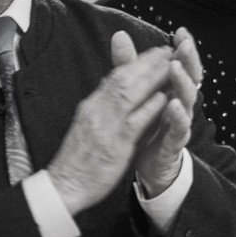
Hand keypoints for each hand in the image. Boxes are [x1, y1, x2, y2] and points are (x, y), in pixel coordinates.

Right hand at [46, 34, 174, 214]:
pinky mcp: (115, 144)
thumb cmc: (78, 158)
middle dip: (147, 62)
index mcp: (91, 105)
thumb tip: (111, 87)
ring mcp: (105, 126)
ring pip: (129, 93)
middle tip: (168, 50)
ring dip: (152, 77)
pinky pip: (134, 121)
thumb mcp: (87, 124)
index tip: (155, 52)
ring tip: (171, 65)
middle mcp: (96, 110)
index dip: (136, 62)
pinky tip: (164, 97)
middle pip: (123, 78)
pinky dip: (149, 106)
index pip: (115, 76)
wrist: (64, 185)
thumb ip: (101, 105)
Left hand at [131, 27, 203, 196]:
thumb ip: (130, 64)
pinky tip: (173, 104)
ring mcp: (181, 121)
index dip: (184, 48)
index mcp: (173, 88)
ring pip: (187, 99)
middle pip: (191, 77)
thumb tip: (120, 35)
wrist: (148, 164)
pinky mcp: (175, 141)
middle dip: (189, 59)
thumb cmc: (147, 124)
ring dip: (182, 82)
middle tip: (184, 45)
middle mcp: (181, 102)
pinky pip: (180, 127)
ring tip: (175, 68)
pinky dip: (178, 115)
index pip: (183, 63)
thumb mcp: (136, 91)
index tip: (181, 32)